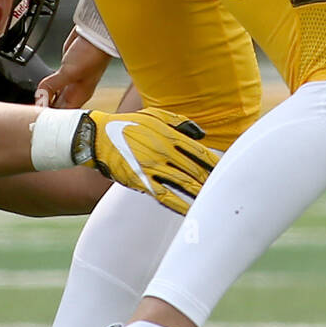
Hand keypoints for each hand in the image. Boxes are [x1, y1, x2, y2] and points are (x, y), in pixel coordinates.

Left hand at [35, 30, 111, 108]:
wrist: (95, 33)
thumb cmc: (93, 53)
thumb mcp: (70, 72)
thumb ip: (53, 85)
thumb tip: (41, 96)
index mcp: (81, 95)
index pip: (64, 113)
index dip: (51, 116)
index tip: (37, 115)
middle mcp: (77, 89)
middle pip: (59, 105)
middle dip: (46, 107)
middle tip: (33, 108)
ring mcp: (72, 78)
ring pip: (56, 93)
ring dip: (46, 95)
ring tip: (36, 98)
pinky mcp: (67, 67)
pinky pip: (55, 81)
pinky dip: (47, 84)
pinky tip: (42, 86)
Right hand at [74, 107, 217, 214]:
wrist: (98, 137)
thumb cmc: (128, 124)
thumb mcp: (155, 115)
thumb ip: (179, 122)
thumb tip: (201, 134)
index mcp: (169, 136)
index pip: (200, 152)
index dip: (214, 163)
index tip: (226, 170)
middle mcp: (164, 152)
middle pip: (195, 170)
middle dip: (211, 180)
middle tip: (225, 190)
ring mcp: (153, 168)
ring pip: (184, 184)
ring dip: (200, 193)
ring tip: (214, 201)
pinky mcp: (142, 181)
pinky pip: (166, 197)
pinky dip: (180, 205)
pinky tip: (191, 211)